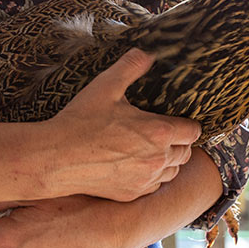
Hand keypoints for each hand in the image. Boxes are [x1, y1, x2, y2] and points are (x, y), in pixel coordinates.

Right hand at [53, 48, 200, 201]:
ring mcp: (146, 179)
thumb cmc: (81, 121)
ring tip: (152, 149)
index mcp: (159, 132)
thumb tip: (147, 53)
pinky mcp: (131, 194)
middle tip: (163, 133)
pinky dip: (152, 177)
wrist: (56, 158)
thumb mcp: (106, 86)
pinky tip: (138, 165)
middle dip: (180, 142)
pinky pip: (154, 187)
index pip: (193, 131)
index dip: (188, 124)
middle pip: (186, 153)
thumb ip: (130, 67)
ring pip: (173, 172)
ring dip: (169, 161)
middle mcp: (158, 159)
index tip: (177, 120)